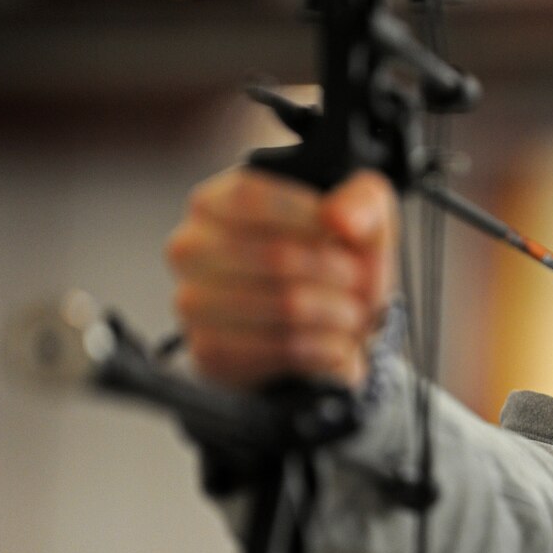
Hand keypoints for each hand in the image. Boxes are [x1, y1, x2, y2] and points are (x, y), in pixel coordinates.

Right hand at [166, 167, 397, 390]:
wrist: (329, 329)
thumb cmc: (338, 261)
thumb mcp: (362, 216)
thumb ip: (362, 202)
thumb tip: (338, 218)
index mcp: (214, 202)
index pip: (249, 199)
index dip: (307, 218)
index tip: (347, 235)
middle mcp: (190, 249)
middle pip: (275, 256)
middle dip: (336, 273)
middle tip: (359, 282)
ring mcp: (193, 303)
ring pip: (286, 305)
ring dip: (339, 312)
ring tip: (352, 312)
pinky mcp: (210, 353)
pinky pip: (283, 349)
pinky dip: (327, 348)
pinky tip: (338, 344)